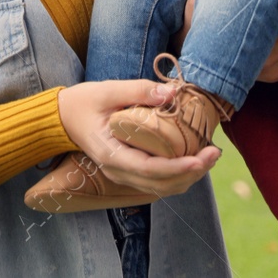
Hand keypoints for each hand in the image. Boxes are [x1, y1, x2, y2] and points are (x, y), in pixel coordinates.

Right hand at [57, 80, 219, 196]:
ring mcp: (123, 173)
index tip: (201, 158)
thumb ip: (138, 90)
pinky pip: (157, 181)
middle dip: (192, 173)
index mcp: (111, 154)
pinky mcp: (129, 169)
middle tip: (215, 152)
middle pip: (161, 184)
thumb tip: (172, 92)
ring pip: (161, 187)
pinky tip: (193, 158)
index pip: (150, 170)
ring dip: (188, 176)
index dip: (179, 168)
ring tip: (210, 156)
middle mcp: (118, 171)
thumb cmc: (83, 102)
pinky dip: (178, 174)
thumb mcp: (107, 90)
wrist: (63, 117)